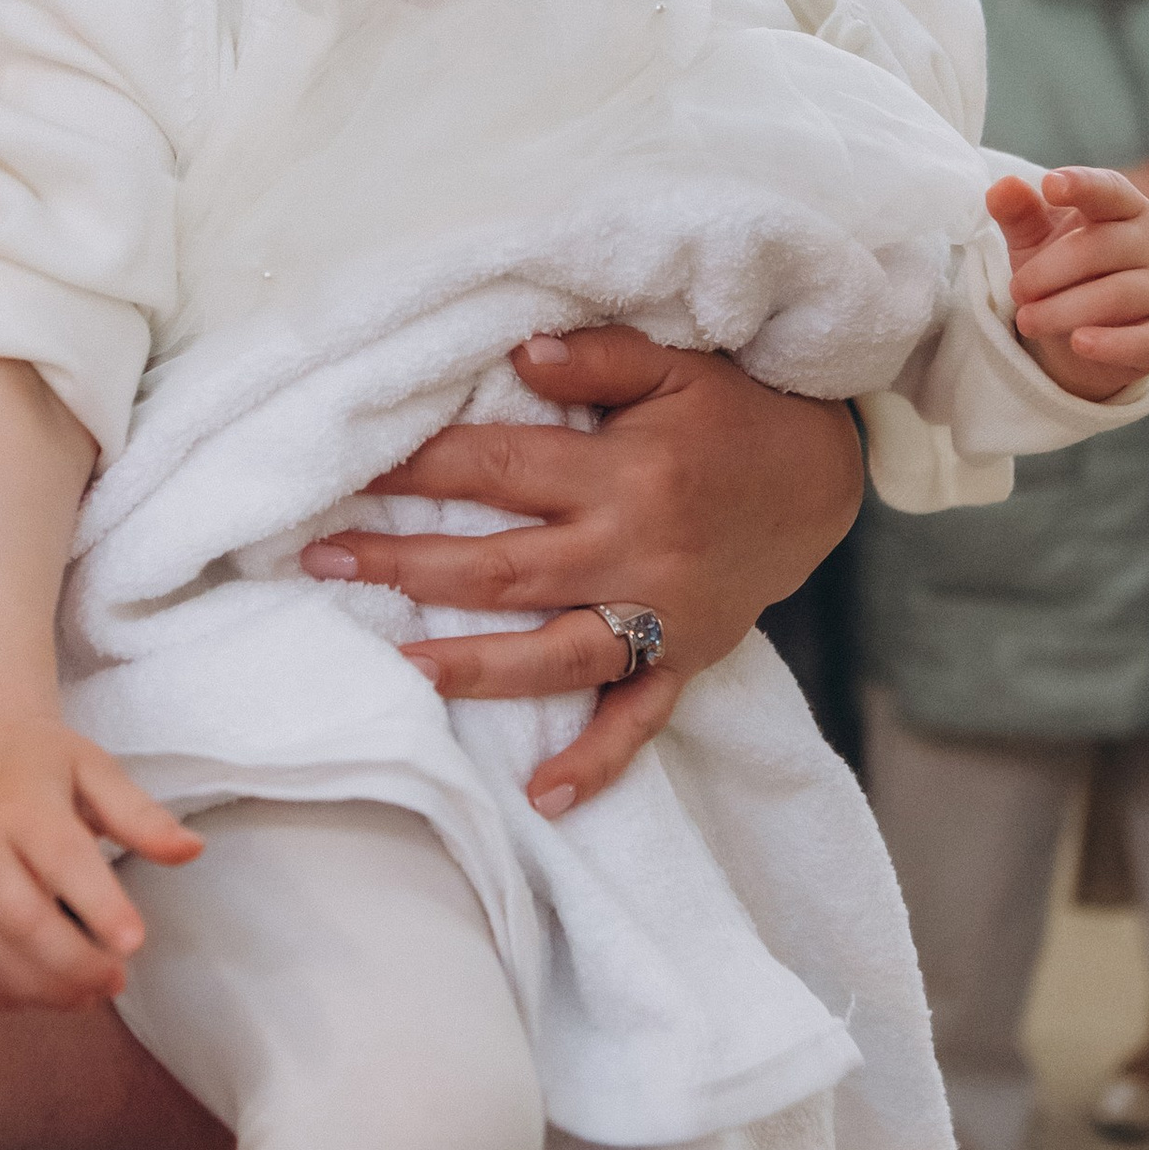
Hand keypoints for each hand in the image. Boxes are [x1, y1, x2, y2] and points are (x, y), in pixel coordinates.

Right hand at [0, 723, 200, 1010]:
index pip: (62, 859)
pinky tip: (30, 995)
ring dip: (35, 989)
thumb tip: (192, 851)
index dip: (100, 907)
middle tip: (115, 980)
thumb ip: (140, 815)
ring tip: (82, 995)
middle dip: (73, 965)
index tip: (135, 943)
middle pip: (18, 919)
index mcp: (21, 802)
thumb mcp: (93, 769)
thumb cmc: (34, 761)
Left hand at [299, 333, 863, 812]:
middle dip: (407, 565)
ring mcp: (660, 616)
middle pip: (503, 569)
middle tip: (324, 561)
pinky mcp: (686, 659)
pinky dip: (597, 760)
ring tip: (399, 669)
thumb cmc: (735, 414)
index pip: (498, 469)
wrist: (824, 479)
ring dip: (472, 667)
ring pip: (553, 655)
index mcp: (624, 475)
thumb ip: (600, 357)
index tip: (350, 469)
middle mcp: (635, 551)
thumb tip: (518, 353)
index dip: (419, 467)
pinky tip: (544, 796)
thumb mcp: (677, 364)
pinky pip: (639, 719)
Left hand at [987, 168, 1148, 401]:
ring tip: (1026, 321)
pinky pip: (1145, 340)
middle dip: (1049, 271)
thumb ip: (1020, 213)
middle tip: (1016, 292)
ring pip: (1117, 296)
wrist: (1089, 337)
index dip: (1083, 185)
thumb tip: (1002, 187)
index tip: (1049, 185)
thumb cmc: (1065, 273)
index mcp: (1125, 208)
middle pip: (1103, 248)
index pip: (1109, 190)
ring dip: (1063, 310)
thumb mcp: (1036, 240)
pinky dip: (1110, 344)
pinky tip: (1078, 343)